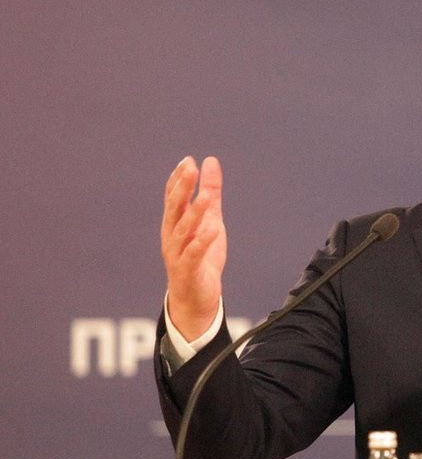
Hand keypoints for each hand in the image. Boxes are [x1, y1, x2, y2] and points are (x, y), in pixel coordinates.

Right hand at [160, 156, 226, 339]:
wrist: (196, 297)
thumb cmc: (201, 255)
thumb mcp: (210, 219)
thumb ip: (211, 193)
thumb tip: (210, 162)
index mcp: (175, 223)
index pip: (173, 197)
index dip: (178, 180)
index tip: (187, 161)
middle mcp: (172, 235)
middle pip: (175, 208)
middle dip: (182, 188)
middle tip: (190, 168)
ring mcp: (177, 253)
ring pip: (183, 230)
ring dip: (194, 213)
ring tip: (205, 196)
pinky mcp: (187, 270)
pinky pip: (193, 254)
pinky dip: (202, 241)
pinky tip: (212, 229)